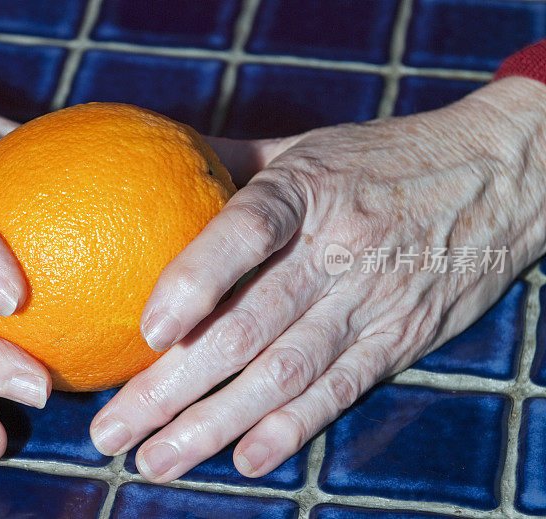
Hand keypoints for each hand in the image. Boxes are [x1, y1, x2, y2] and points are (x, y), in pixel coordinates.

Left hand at [90, 76, 545, 480]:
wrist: (497, 177)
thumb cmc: (381, 159)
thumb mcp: (305, 147)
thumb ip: (229, 166)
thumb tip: (151, 175)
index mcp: (305, 189)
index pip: (245, 232)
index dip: (194, 281)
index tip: (145, 333)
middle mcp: (336, 250)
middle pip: (246, 327)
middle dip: (172, 388)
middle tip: (112, 430)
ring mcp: (370, 301)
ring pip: (284, 374)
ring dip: (215, 425)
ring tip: (157, 460)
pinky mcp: (398, 339)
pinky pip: (339, 391)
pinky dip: (290, 429)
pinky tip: (244, 459)